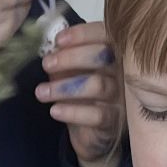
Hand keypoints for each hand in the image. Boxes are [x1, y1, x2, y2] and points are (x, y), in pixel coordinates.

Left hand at [38, 19, 121, 166]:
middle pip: (103, 56)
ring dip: (64, 87)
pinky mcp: (115, 121)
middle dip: (71, 58)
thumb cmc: (81, 92)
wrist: (90, 131)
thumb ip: (65, 54)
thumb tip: (50, 42)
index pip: (105, 34)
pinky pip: (96, 115)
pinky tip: (55, 111)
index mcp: (115, 52)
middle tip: (46, 64)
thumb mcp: (71, 70)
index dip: (82, 34)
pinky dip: (72, 112)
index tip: (58, 40)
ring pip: (97, 85)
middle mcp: (124, 71)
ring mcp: (123, 97)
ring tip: (41, 92)